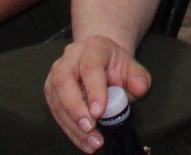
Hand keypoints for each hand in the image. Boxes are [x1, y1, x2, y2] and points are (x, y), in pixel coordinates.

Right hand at [46, 32, 149, 153]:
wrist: (101, 60)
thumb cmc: (115, 66)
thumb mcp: (132, 68)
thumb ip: (139, 78)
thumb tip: (138, 89)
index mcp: (93, 48)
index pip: (90, 67)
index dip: (94, 90)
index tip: (99, 112)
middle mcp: (70, 58)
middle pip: (64, 82)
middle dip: (76, 109)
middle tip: (90, 128)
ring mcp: (56, 73)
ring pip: (57, 100)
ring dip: (73, 125)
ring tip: (91, 142)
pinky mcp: (50, 90)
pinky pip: (55, 112)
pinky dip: (69, 129)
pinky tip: (83, 141)